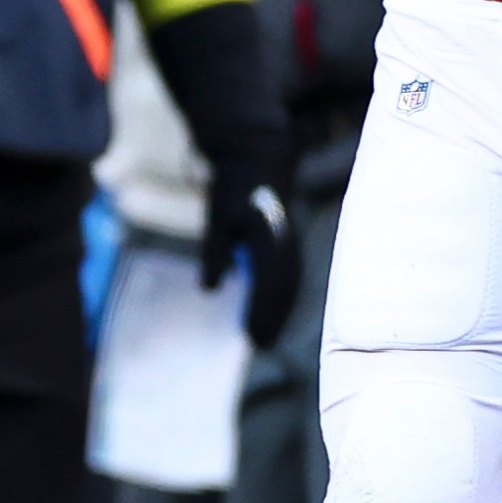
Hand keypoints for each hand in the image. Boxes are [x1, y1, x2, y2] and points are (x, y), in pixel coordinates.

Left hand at [202, 165, 300, 348]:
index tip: (252, 337)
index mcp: (271, 237)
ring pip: (290, 284)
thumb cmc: (234, 187)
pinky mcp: (289, 242)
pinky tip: (271, 310)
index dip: (261, 312)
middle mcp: (287, 242)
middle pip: (285, 289)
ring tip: (266, 334)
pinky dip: (281, 296)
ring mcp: (292, 242)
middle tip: (260, 345)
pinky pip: (290, 275)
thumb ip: (214, 253)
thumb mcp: (218, 218)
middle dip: (273, 318)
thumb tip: (210, 289)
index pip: (270, 284)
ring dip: (279, 310)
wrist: (259, 158)